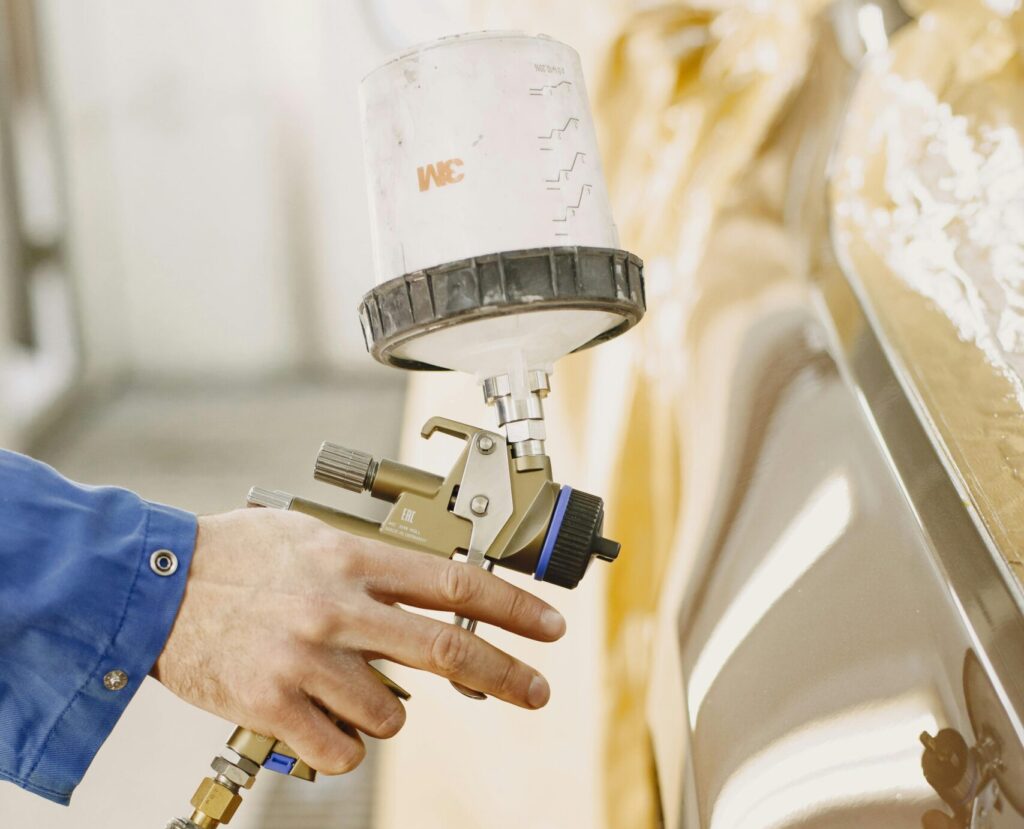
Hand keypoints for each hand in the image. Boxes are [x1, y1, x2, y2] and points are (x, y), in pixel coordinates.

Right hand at [152, 508, 565, 774]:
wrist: (153, 584)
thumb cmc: (235, 555)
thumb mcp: (311, 535)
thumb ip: (370, 563)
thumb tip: (429, 590)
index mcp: (351, 558)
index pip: (454, 583)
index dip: (512, 607)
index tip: (547, 625)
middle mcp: (337, 608)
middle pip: (446, 651)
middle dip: (506, 675)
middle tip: (536, 689)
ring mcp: (307, 660)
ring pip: (393, 713)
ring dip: (390, 710)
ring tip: (353, 688)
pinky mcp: (273, 705)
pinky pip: (342, 749)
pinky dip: (346, 743)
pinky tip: (323, 719)